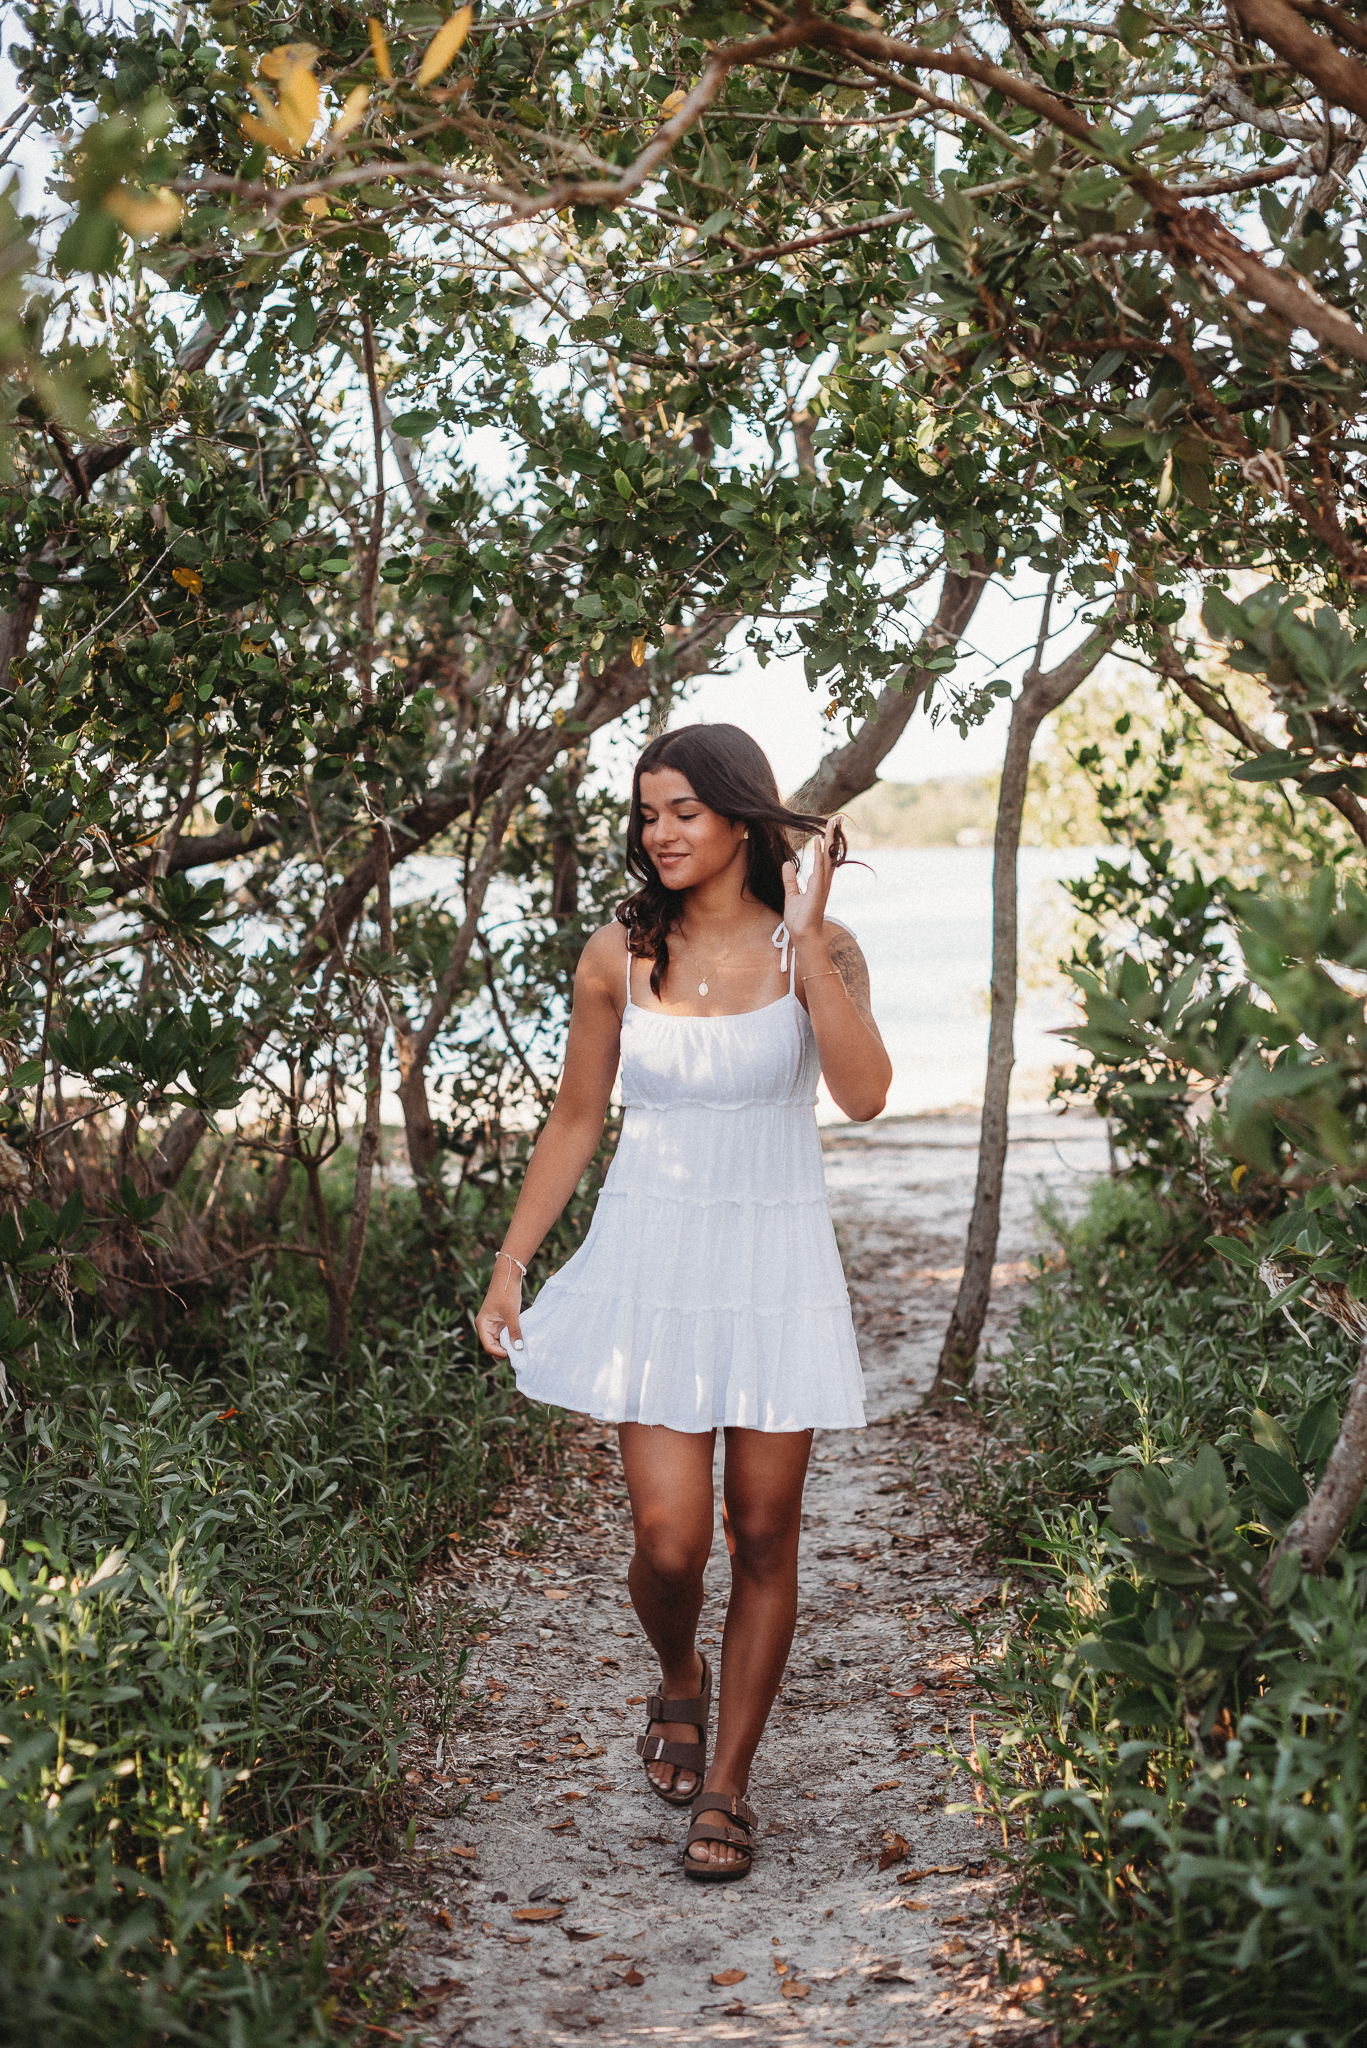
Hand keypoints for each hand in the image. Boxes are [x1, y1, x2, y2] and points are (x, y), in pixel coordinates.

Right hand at [476, 1262, 523, 1359]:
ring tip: (522, 1345)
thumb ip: (514, 1331)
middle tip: (520, 1351)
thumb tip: (518, 1349)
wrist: (508, 1276)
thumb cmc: (506, 1293)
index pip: (489, 1347)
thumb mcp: (512, 1313)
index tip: (515, 1353)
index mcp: (483, 1325)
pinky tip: (521, 1338)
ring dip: (510, 1345)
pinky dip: (512, 1338)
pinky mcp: (501, 1322)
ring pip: (500, 1342)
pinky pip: (505, 1335)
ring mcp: (493, 1325)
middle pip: (494, 1347)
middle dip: (505, 1351)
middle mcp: (486, 1327)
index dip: (501, 1353)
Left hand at [781, 816, 841, 944]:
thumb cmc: (799, 920)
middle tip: (837, 818)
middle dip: (833, 835)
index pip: (824, 857)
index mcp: (819, 882)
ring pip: (828, 857)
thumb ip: (790, 880)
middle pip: (830, 853)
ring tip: (831, 822)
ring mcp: (823, 884)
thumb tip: (787, 864)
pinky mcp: (818, 889)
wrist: (803, 935)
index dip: (827, 842)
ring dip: (829, 839)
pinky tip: (819, 840)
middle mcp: (824, 881)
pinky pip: (819, 867)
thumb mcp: (791, 896)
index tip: (829, 827)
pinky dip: (819, 853)